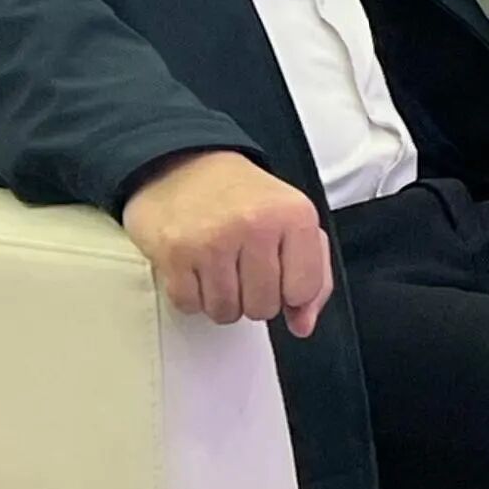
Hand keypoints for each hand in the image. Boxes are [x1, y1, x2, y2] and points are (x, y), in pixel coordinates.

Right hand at [119, 149, 331, 335]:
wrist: (184, 164)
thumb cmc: (242, 197)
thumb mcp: (293, 222)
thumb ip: (313, 276)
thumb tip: (303, 324)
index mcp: (295, 216)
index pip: (304, 290)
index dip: (291, 292)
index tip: (281, 274)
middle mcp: (255, 226)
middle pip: (264, 307)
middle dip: (255, 296)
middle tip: (245, 266)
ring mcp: (213, 241)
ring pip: (226, 312)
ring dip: (223, 299)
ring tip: (221, 266)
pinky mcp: (174, 254)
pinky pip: (190, 305)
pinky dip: (193, 295)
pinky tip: (197, 267)